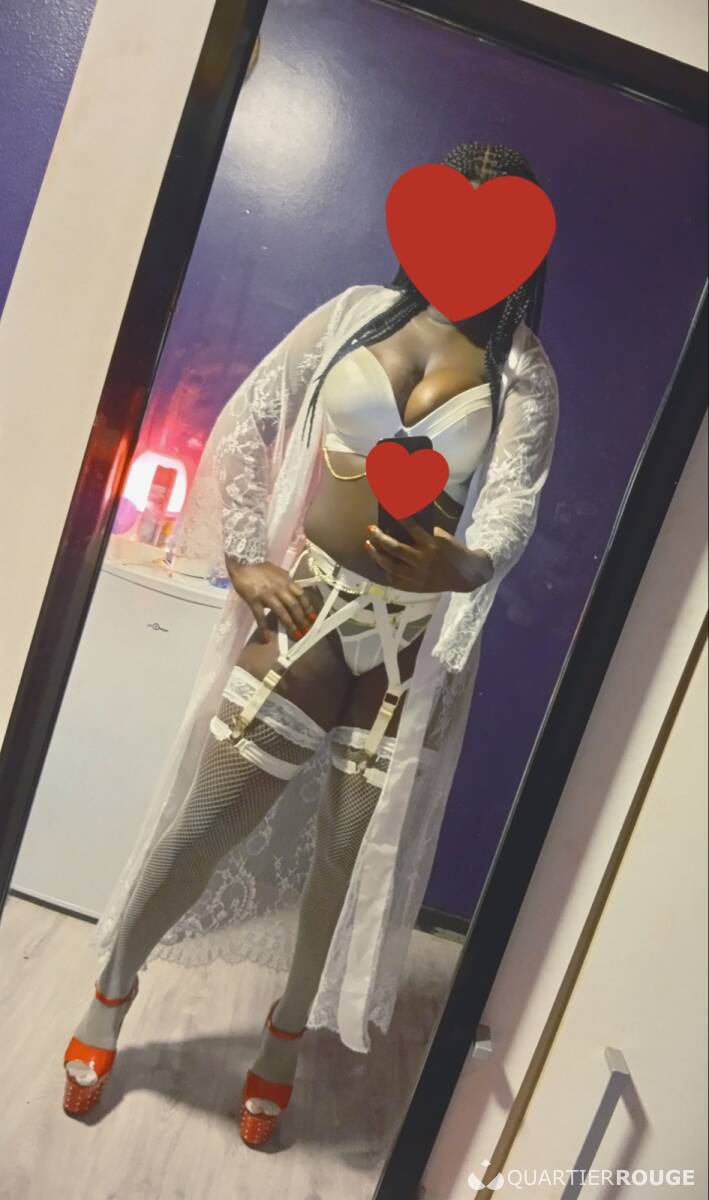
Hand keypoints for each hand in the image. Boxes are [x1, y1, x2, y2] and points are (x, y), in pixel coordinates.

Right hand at [225, 556, 315, 642]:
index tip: (313, 618)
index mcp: (286, 580)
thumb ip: (285, 582)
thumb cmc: (260, 568)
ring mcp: (267, 594)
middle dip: (301, 619)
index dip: (308, 607)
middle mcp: (279, 588)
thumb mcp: (277, 572)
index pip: (301, 595)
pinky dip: (264, 628)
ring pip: (281, 611)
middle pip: (294, 605)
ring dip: (289, 624)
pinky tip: (267, 638)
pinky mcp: (254, 600)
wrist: (242, 561)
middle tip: (307, 630)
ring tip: (295, 635)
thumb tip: (293, 591)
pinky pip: (260, 616)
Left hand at [364, 519, 493, 592]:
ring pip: (391, 566)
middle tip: (371, 529)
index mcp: (432, 545)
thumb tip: (401, 524)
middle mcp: (423, 561)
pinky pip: (395, 580)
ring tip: (368, 544)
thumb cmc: (453, 552)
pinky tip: (379, 563)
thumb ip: (424, 533)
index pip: (412, 529)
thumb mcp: (442, 538)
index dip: (399, 518)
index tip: (389, 509)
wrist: (466, 575)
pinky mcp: (416, 587)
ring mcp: (418, 576)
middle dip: (381, 538)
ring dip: (377, 555)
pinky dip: (385, 571)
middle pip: (396, 549)